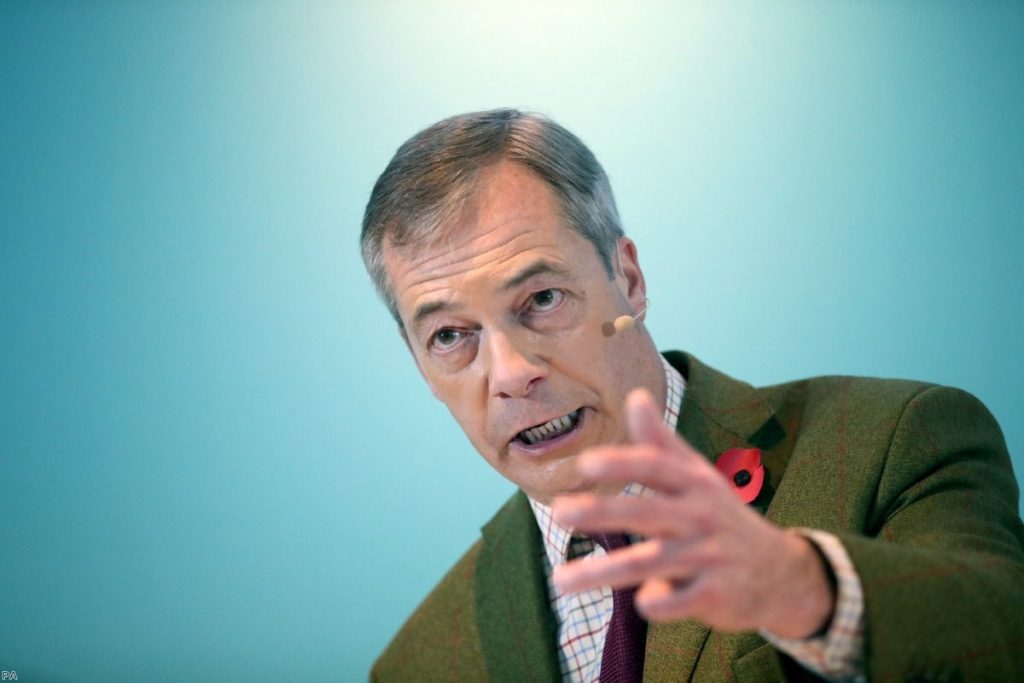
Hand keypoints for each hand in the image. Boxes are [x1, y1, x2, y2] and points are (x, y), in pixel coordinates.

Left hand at [551, 389, 834, 637]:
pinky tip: (641, 602)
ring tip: (559, 581)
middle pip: (646, 512)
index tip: (585, 463)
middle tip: (558, 512)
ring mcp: (710, 556)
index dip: (622, 463)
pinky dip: (657, 602)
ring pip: (650, 562)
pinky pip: (678, 602)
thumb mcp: (696, 476)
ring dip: (603, 571)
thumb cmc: (721, 517)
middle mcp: (702, 516)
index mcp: (695, 483)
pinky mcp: (716, 595)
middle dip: (601, 512)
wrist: (780, 573)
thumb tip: (635, 394)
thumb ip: (660, 442)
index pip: (656, 466)